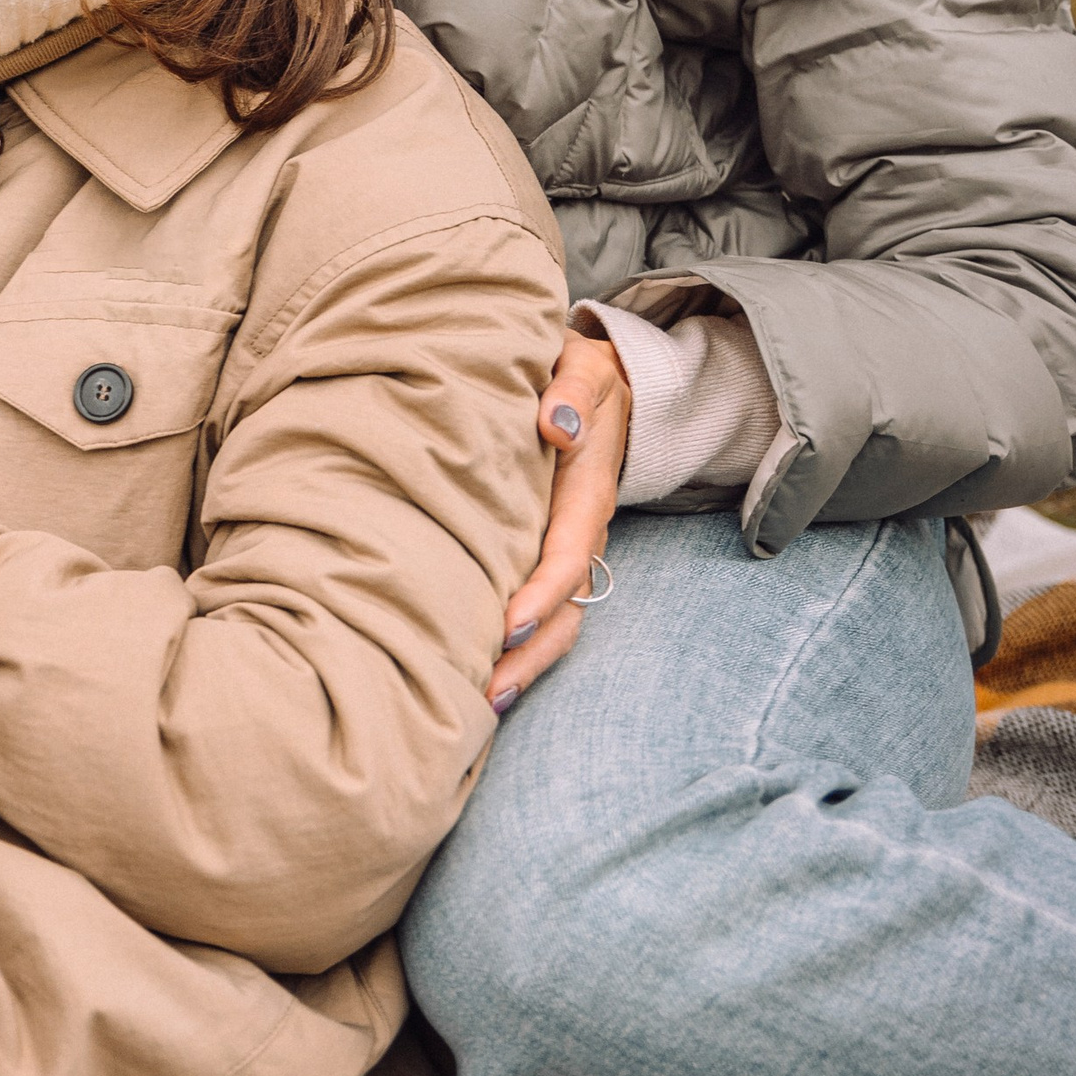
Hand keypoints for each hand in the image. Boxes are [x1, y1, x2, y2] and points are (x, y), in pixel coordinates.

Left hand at [491, 331, 628, 713]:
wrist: (601, 388)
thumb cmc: (578, 376)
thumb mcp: (581, 369)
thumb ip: (570, 391)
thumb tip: (555, 424)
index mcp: (586, 492)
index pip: (569, 553)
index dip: (540, 593)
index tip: (505, 626)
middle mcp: (580, 531)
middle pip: (566, 609)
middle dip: (530, 654)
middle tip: (486, 693)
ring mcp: (566, 550)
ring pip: (556, 622)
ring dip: (522, 665)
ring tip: (477, 705)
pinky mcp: (545, 557)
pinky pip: (539, 612)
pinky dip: (516, 650)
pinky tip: (475, 678)